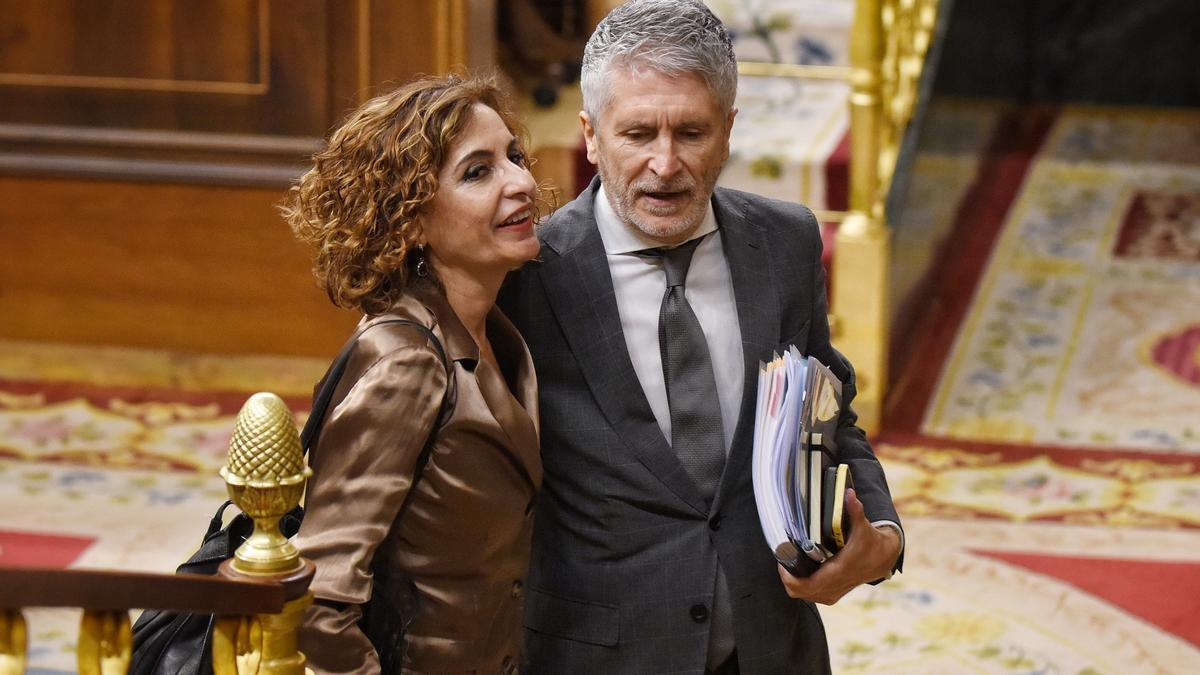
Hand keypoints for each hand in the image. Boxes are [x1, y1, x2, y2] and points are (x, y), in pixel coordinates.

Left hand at [776, 487, 900, 604]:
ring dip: (793, 583)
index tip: (781, 564)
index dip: (790, 577)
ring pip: (803, 596)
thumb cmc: (870, 543)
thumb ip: (855, 510)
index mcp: (839, 570)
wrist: (882, 559)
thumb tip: (849, 494)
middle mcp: (835, 585)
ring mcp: (833, 593)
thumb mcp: (863, 526)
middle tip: (782, 561)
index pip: (809, 584)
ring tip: (788, 566)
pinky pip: (810, 596)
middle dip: (787, 578)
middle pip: (800, 592)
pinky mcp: (833, 595)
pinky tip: (799, 573)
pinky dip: (801, 588)